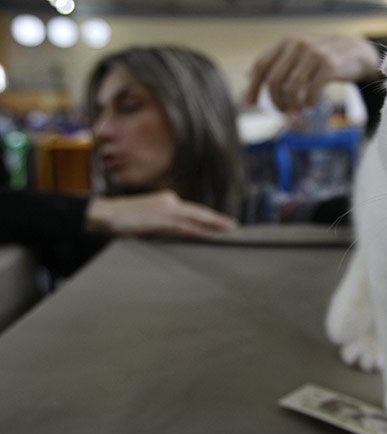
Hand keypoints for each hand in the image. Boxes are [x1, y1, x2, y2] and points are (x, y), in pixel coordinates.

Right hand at [85, 189, 236, 237]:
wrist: (104, 213)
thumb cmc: (125, 218)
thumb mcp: (150, 219)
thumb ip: (166, 223)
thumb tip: (181, 232)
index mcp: (168, 201)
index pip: (194, 209)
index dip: (210, 216)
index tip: (224, 222)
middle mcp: (169, 202)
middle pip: (199, 211)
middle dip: (217, 219)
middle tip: (234, 225)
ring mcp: (164, 210)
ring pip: (194, 216)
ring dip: (212, 222)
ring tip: (227, 228)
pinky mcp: (157, 220)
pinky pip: (180, 225)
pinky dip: (194, 229)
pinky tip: (205, 233)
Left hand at [245, 35, 380, 111]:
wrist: (356, 52)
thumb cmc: (322, 57)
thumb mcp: (298, 53)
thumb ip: (276, 62)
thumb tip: (248, 75)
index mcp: (287, 42)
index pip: (261, 65)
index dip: (253, 87)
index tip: (249, 104)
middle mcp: (298, 45)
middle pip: (274, 81)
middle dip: (275, 102)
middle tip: (282, 112)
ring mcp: (314, 55)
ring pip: (290, 90)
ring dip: (291, 106)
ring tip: (296, 111)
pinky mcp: (329, 67)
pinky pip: (310, 94)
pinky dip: (307, 104)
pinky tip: (310, 104)